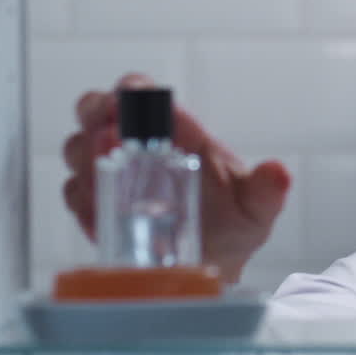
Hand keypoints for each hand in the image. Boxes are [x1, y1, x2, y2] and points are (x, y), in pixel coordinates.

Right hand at [62, 73, 290, 283]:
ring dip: (83, 157)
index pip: (144, 94)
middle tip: (104, 134)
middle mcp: (141, 146)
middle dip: (93, 113)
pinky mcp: (100, 207)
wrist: (214, 266)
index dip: (131, 90)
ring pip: (79, 149)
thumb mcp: (256, 207)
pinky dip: (82, 199)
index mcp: (178, 132)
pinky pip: (76, 194)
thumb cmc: (235, 224)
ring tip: (102, 175)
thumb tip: (279, 172)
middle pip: (98, 110)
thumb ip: (267, 190)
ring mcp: (116, 175)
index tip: (125, 98)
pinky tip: (99, 212)